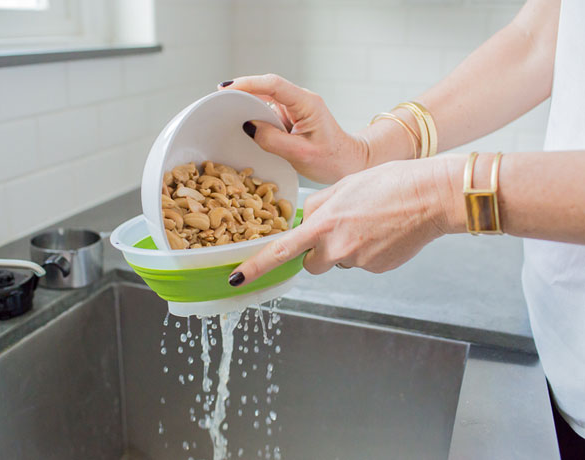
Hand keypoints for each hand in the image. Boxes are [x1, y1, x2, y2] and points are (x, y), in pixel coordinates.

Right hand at [218, 74, 369, 183]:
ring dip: (247, 105)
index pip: (274, 84)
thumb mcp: (300, 154)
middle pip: (266, 87)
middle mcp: (300, 100)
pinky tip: (243, 124)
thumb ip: (273, 140)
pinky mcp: (290, 116)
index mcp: (307, 103)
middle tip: (219, 102)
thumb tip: (248, 126)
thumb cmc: (331, 159)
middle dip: (242, 92)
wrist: (349, 162)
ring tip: (227, 114)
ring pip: (265, 98)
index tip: (226, 89)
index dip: (248, 84)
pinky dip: (254, 116)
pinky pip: (268, 110)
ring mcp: (295, 107)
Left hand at [228, 157, 457, 285]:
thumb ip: (318, 206)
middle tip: (339, 230)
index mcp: (324, 223)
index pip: (282, 250)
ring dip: (346, 248)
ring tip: (370, 224)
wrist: (431, 196)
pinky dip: (368, 251)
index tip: (237, 278)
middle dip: (317, 252)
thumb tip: (306, 222)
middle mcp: (337, 247)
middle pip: (311, 263)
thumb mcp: (342, 186)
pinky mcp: (377, 269)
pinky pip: (362, 263)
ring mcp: (358, 261)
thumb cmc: (389, 183)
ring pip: (340, 261)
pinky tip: (384, 232)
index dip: (257, 266)